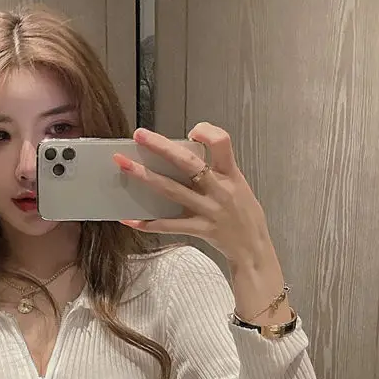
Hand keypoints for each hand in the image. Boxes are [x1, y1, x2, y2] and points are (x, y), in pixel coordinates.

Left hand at [112, 123, 271, 267]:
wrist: (253, 247)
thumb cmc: (244, 214)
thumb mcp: (238, 184)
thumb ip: (216, 169)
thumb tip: (182, 155)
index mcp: (230, 174)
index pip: (222, 142)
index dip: (207, 131)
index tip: (192, 130)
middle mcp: (219, 189)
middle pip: (187, 163)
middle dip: (161, 147)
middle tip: (139, 135)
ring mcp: (208, 210)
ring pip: (172, 190)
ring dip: (146, 177)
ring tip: (125, 166)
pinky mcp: (199, 229)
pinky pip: (169, 226)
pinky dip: (147, 223)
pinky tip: (129, 218)